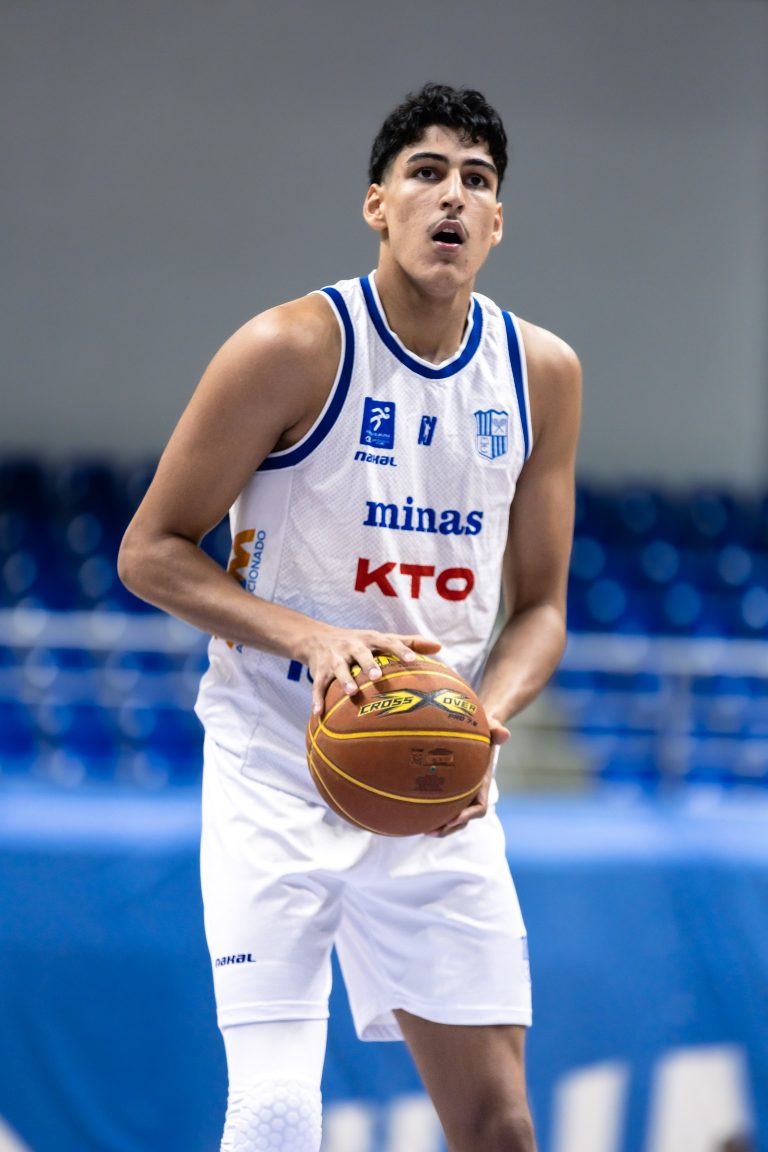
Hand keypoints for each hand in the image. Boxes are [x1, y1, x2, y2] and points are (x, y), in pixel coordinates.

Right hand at [304, 625, 441, 715]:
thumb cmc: (359, 642)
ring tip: (352, 693)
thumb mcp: (380, 639)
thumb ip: (409, 642)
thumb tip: (439, 647)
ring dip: (344, 680)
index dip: (400, 650)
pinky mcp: (320, 671)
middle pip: (360, 653)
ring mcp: (334, 658)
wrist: (317, 638)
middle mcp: (351, 646)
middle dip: (368, 663)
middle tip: (378, 676)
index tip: (413, 661)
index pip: (387, 641)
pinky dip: (317, 699)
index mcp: (369, 639)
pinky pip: (318, 686)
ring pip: (339, 669)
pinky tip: (318, 714)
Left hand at [428, 714, 509, 837]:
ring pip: (453, 816)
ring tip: (422, 829)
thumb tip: (504, 734)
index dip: (468, 815)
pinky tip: (414, 814)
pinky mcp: (450, 789)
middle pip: (465, 818)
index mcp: (482, 783)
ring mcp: (462, 793)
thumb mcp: (490, 726)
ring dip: (441, 826)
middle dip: (450, 827)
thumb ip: (496, 730)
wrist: (479, 730)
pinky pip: (443, 805)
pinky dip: (433, 812)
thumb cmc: (484, 728)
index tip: (454, 818)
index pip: (480, 806)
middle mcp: (473, 792)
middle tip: (432, 831)